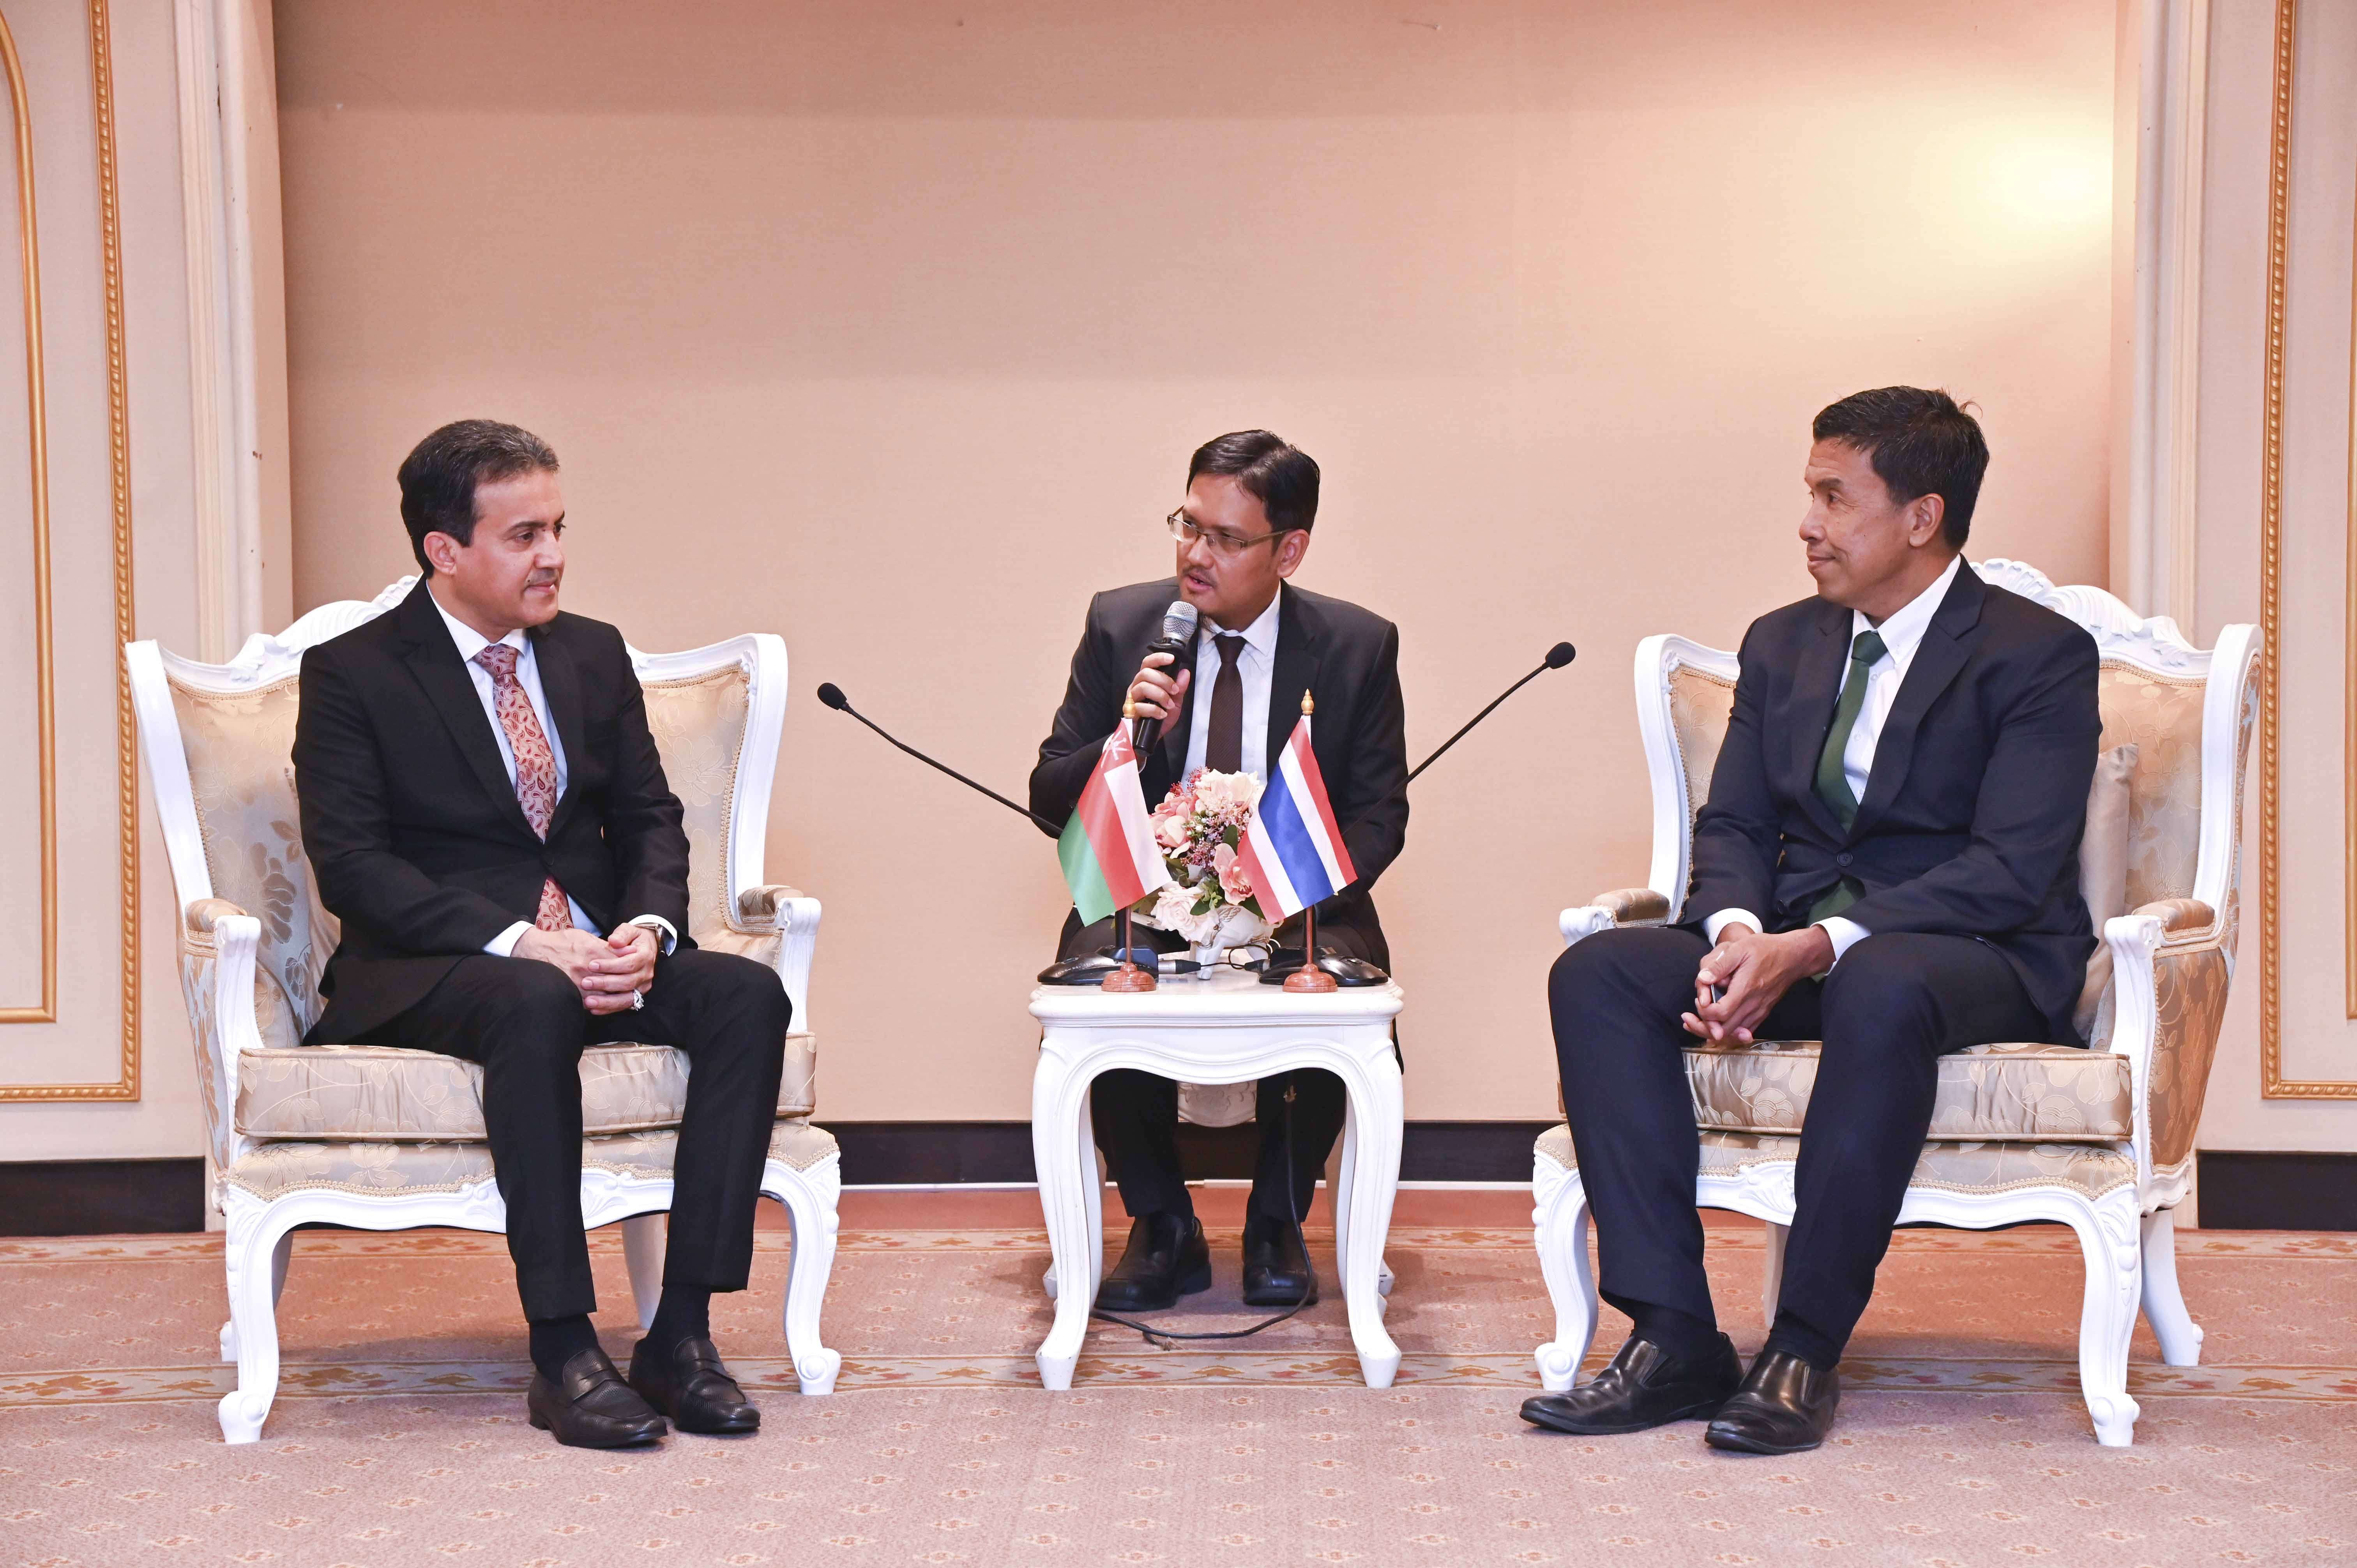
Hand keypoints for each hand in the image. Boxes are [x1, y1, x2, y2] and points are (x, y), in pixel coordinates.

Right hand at [511, 924, 657, 1014]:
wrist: (535, 950)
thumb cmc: (561, 942)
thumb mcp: (585, 937)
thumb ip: (607, 946)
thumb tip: (628, 950)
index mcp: (592, 952)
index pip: (619, 963)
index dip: (629, 967)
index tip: (635, 969)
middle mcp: (586, 968)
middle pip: (614, 981)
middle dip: (625, 984)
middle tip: (633, 986)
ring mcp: (576, 982)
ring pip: (603, 994)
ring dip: (615, 997)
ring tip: (623, 997)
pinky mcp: (569, 992)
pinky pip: (587, 1002)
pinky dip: (599, 1004)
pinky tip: (605, 1003)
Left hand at [581, 924, 659, 1014]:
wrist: (645, 947)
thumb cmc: (633, 938)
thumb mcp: (629, 930)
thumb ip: (622, 934)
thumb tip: (613, 941)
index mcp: (645, 956)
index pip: (629, 964)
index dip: (610, 966)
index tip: (592, 965)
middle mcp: (646, 974)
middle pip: (628, 982)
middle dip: (605, 984)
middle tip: (585, 982)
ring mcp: (642, 987)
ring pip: (627, 998)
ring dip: (607, 1002)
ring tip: (588, 1001)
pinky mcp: (637, 996)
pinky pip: (624, 1005)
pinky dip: (608, 1008)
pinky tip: (594, 1009)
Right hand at [1126, 651, 1190, 729]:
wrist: (1150, 739)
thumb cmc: (1160, 718)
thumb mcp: (1175, 702)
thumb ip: (1180, 688)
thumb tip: (1185, 672)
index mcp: (1145, 681)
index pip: (1147, 663)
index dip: (1158, 658)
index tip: (1172, 659)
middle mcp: (1136, 687)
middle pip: (1145, 673)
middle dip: (1164, 680)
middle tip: (1175, 690)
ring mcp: (1131, 699)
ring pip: (1142, 687)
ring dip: (1160, 695)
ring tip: (1169, 705)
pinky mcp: (1129, 713)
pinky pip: (1140, 706)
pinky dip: (1154, 710)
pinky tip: (1162, 715)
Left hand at [1682, 923, 1831, 1043]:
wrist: (1792, 957)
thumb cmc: (1766, 950)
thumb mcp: (1740, 949)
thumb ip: (1720, 965)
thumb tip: (1703, 978)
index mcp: (1745, 989)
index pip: (1721, 1013)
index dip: (1705, 1011)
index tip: (1700, 1001)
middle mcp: (1753, 1005)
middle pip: (1724, 1030)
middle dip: (1703, 1026)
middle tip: (1689, 1017)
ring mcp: (1759, 1011)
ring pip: (1734, 1034)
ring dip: (1713, 1031)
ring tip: (1697, 1022)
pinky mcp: (1762, 1013)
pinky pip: (1744, 1031)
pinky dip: (1728, 1033)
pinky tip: (1715, 1027)